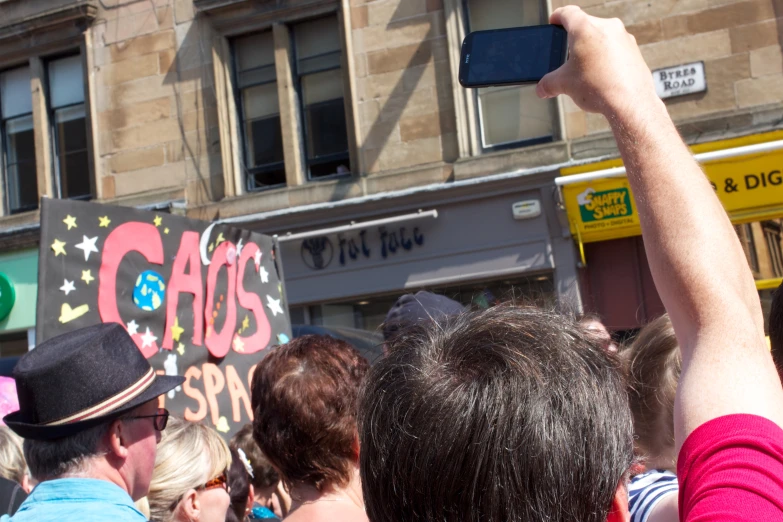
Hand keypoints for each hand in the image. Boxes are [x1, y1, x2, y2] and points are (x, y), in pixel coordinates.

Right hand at [536, 6, 658, 117]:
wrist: (630, 103)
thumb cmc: (598, 88)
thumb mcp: (564, 85)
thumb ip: (548, 83)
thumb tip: (542, 88)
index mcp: (585, 29)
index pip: (567, 13)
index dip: (557, 17)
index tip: (554, 22)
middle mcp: (606, 26)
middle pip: (585, 25)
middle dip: (575, 38)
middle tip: (567, 55)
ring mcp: (623, 37)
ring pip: (602, 36)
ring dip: (592, 47)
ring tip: (586, 69)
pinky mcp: (634, 50)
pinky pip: (616, 47)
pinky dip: (607, 56)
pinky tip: (602, 75)